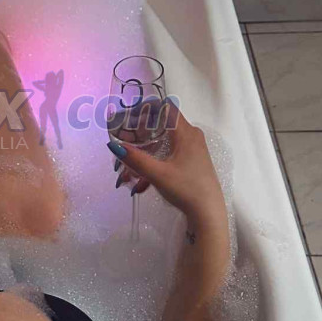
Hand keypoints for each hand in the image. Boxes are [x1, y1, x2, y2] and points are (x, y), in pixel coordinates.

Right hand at [109, 105, 225, 224]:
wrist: (208, 212)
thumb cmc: (186, 189)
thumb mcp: (158, 174)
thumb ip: (136, 159)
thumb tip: (113, 145)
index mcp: (186, 133)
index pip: (165, 107)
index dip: (146, 109)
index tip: (128, 118)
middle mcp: (191, 135)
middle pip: (163, 122)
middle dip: (141, 130)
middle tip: (124, 139)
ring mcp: (193, 147)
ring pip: (165, 138)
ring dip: (146, 146)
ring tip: (130, 160)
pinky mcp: (192, 159)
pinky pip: (170, 149)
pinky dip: (155, 156)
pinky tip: (142, 176)